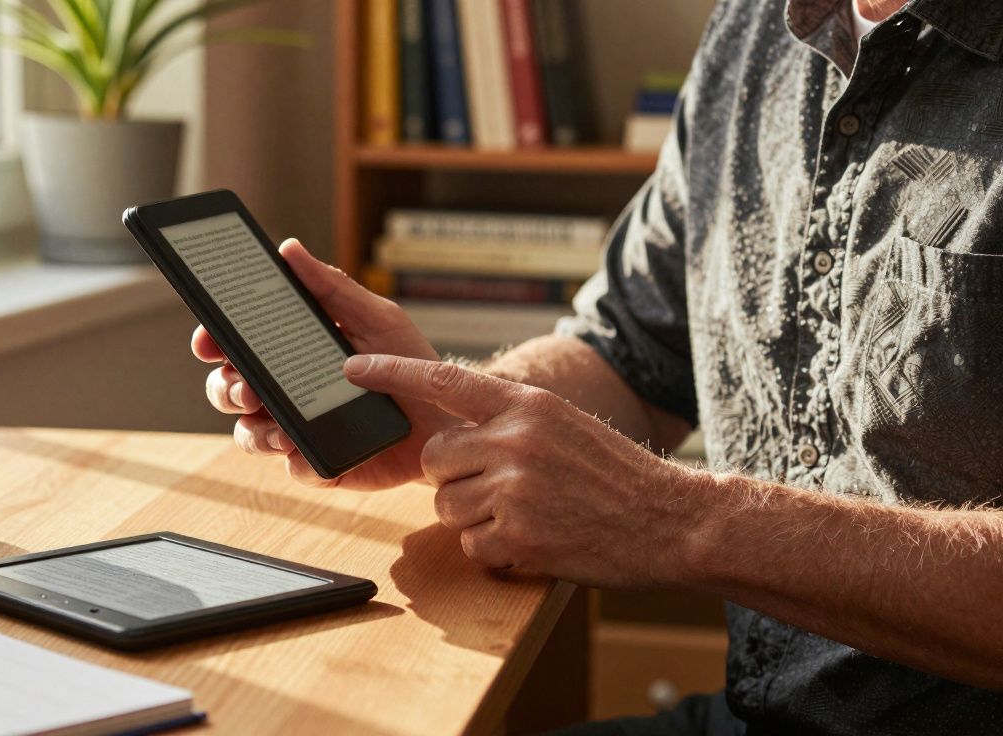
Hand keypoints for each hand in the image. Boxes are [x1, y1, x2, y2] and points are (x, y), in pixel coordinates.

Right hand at [192, 239, 456, 488]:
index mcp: (292, 352)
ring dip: (254, 431)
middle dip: (226, 389)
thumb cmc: (409, 361)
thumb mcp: (374, 315)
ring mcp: (300, 429)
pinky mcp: (321, 463)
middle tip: (246, 388)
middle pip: (228, 390)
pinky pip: (294, 468)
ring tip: (279, 429)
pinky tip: (306, 451)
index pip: (237, 344)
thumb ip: (331, 286)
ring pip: (249, 434)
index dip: (213, 341)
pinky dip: (297, 461)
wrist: (446, 416)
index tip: (208, 340)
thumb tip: (289, 249)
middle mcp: (287, 391)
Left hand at [343, 354, 706, 588]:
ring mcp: (516, 488)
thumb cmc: (615, 474)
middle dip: (452, 479)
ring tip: (523, 517)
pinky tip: (533, 543)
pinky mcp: (520, 536)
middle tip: (492, 490)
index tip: (349, 367)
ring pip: (447, 507)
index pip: (442, 379)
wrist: (672, 520)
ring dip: (474, 521)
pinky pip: (471, 547)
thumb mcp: (564, 423)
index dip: (390, 372)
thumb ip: (510, 420)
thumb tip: (454, 432)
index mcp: (526, 404)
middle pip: (436, 458)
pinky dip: (495, 553)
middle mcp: (515, 439)